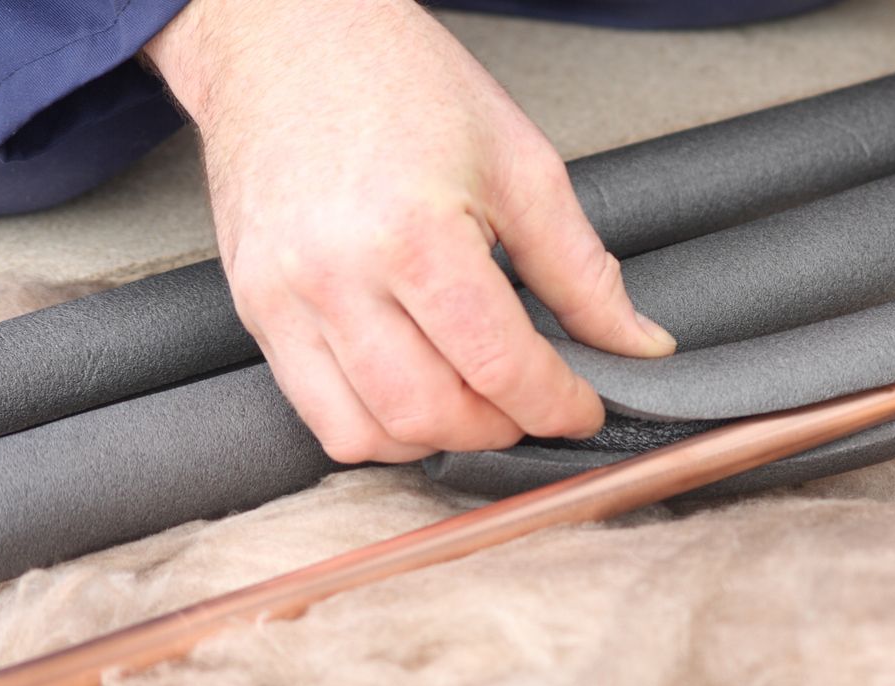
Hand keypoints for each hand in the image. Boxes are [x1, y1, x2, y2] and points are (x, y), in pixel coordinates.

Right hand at [144, 0, 675, 463]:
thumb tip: (638, 345)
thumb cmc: (402, 83)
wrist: (286, 37)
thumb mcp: (521, 166)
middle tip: (533, 403)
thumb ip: (583, 271)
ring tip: (475, 399)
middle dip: (502, 427)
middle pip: (432, 414)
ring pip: (367, 432)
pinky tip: (415, 391)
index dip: (558, 404)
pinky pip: (317, 413)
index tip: (583, 407)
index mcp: (414, 233)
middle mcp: (336, 275)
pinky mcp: (255, 310)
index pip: (500, 366)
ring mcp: (283, 298)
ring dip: (438, 437)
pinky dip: (377, 426)